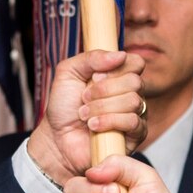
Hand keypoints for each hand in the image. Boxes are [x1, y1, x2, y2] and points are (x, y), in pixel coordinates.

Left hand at [26, 50, 146, 182]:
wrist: (56, 138)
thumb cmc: (63, 106)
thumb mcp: (68, 72)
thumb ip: (91, 58)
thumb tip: (120, 54)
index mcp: (119, 76)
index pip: (136, 63)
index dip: (117, 68)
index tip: (95, 77)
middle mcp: (131, 94)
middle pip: (135, 82)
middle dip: (104, 90)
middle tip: (84, 98)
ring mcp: (135, 115)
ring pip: (133, 101)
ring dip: (102, 107)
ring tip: (84, 115)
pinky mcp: (135, 136)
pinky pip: (133, 122)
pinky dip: (109, 121)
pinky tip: (93, 126)